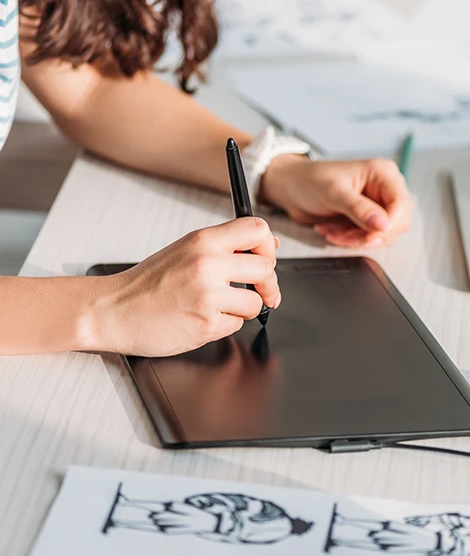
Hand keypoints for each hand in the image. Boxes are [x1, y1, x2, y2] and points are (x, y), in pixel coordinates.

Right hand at [86, 217, 280, 356]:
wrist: (113, 310)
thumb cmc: (148, 281)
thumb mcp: (186, 249)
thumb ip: (226, 246)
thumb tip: (270, 245)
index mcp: (204, 241)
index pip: (258, 230)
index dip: (269, 246)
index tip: (267, 259)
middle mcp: (209, 265)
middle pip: (266, 270)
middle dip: (266, 284)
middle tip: (258, 290)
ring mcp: (208, 297)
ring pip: (255, 304)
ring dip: (242, 308)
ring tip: (215, 305)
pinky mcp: (206, 326)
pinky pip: (236, 325)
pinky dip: (223, 324)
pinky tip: (201, 317)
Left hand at [259, 155, 411, 247]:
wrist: (291, 188)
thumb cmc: (310, 180)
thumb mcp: (334, 193)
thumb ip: (360, 209)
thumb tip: (383, 225)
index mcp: (383, 173)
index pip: (401, 204)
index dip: (389, 224)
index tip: (371, 235)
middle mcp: (384, 188)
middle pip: (396, 222)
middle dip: (370, 234)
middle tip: (346, 236)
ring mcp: (376, 204)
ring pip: (382, 234)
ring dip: (357, 239)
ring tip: (333, 232)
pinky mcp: (366, 218)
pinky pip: (368, 237)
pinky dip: (350, 239)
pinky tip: (332, 231)